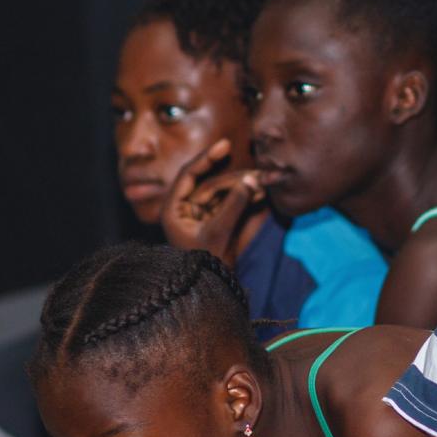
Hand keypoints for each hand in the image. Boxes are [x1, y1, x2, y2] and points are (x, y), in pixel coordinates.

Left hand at [160, 138, 264, 262]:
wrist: (210, 291)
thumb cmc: (206, 265)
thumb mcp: (219, 232)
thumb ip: (233, 204)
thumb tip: (250, 180)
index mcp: (173, 210)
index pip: (188, 175)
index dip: (206, 158)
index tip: (225, 144)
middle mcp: (183, 209)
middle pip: (208, 183)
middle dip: (233, 178)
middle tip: (257, 174)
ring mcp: (198, 215)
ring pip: (221, 192)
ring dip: (242, 187)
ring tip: (263, 183)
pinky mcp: (212, 221)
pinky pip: (228, 203)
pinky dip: (243, 198)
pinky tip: (260, 192)